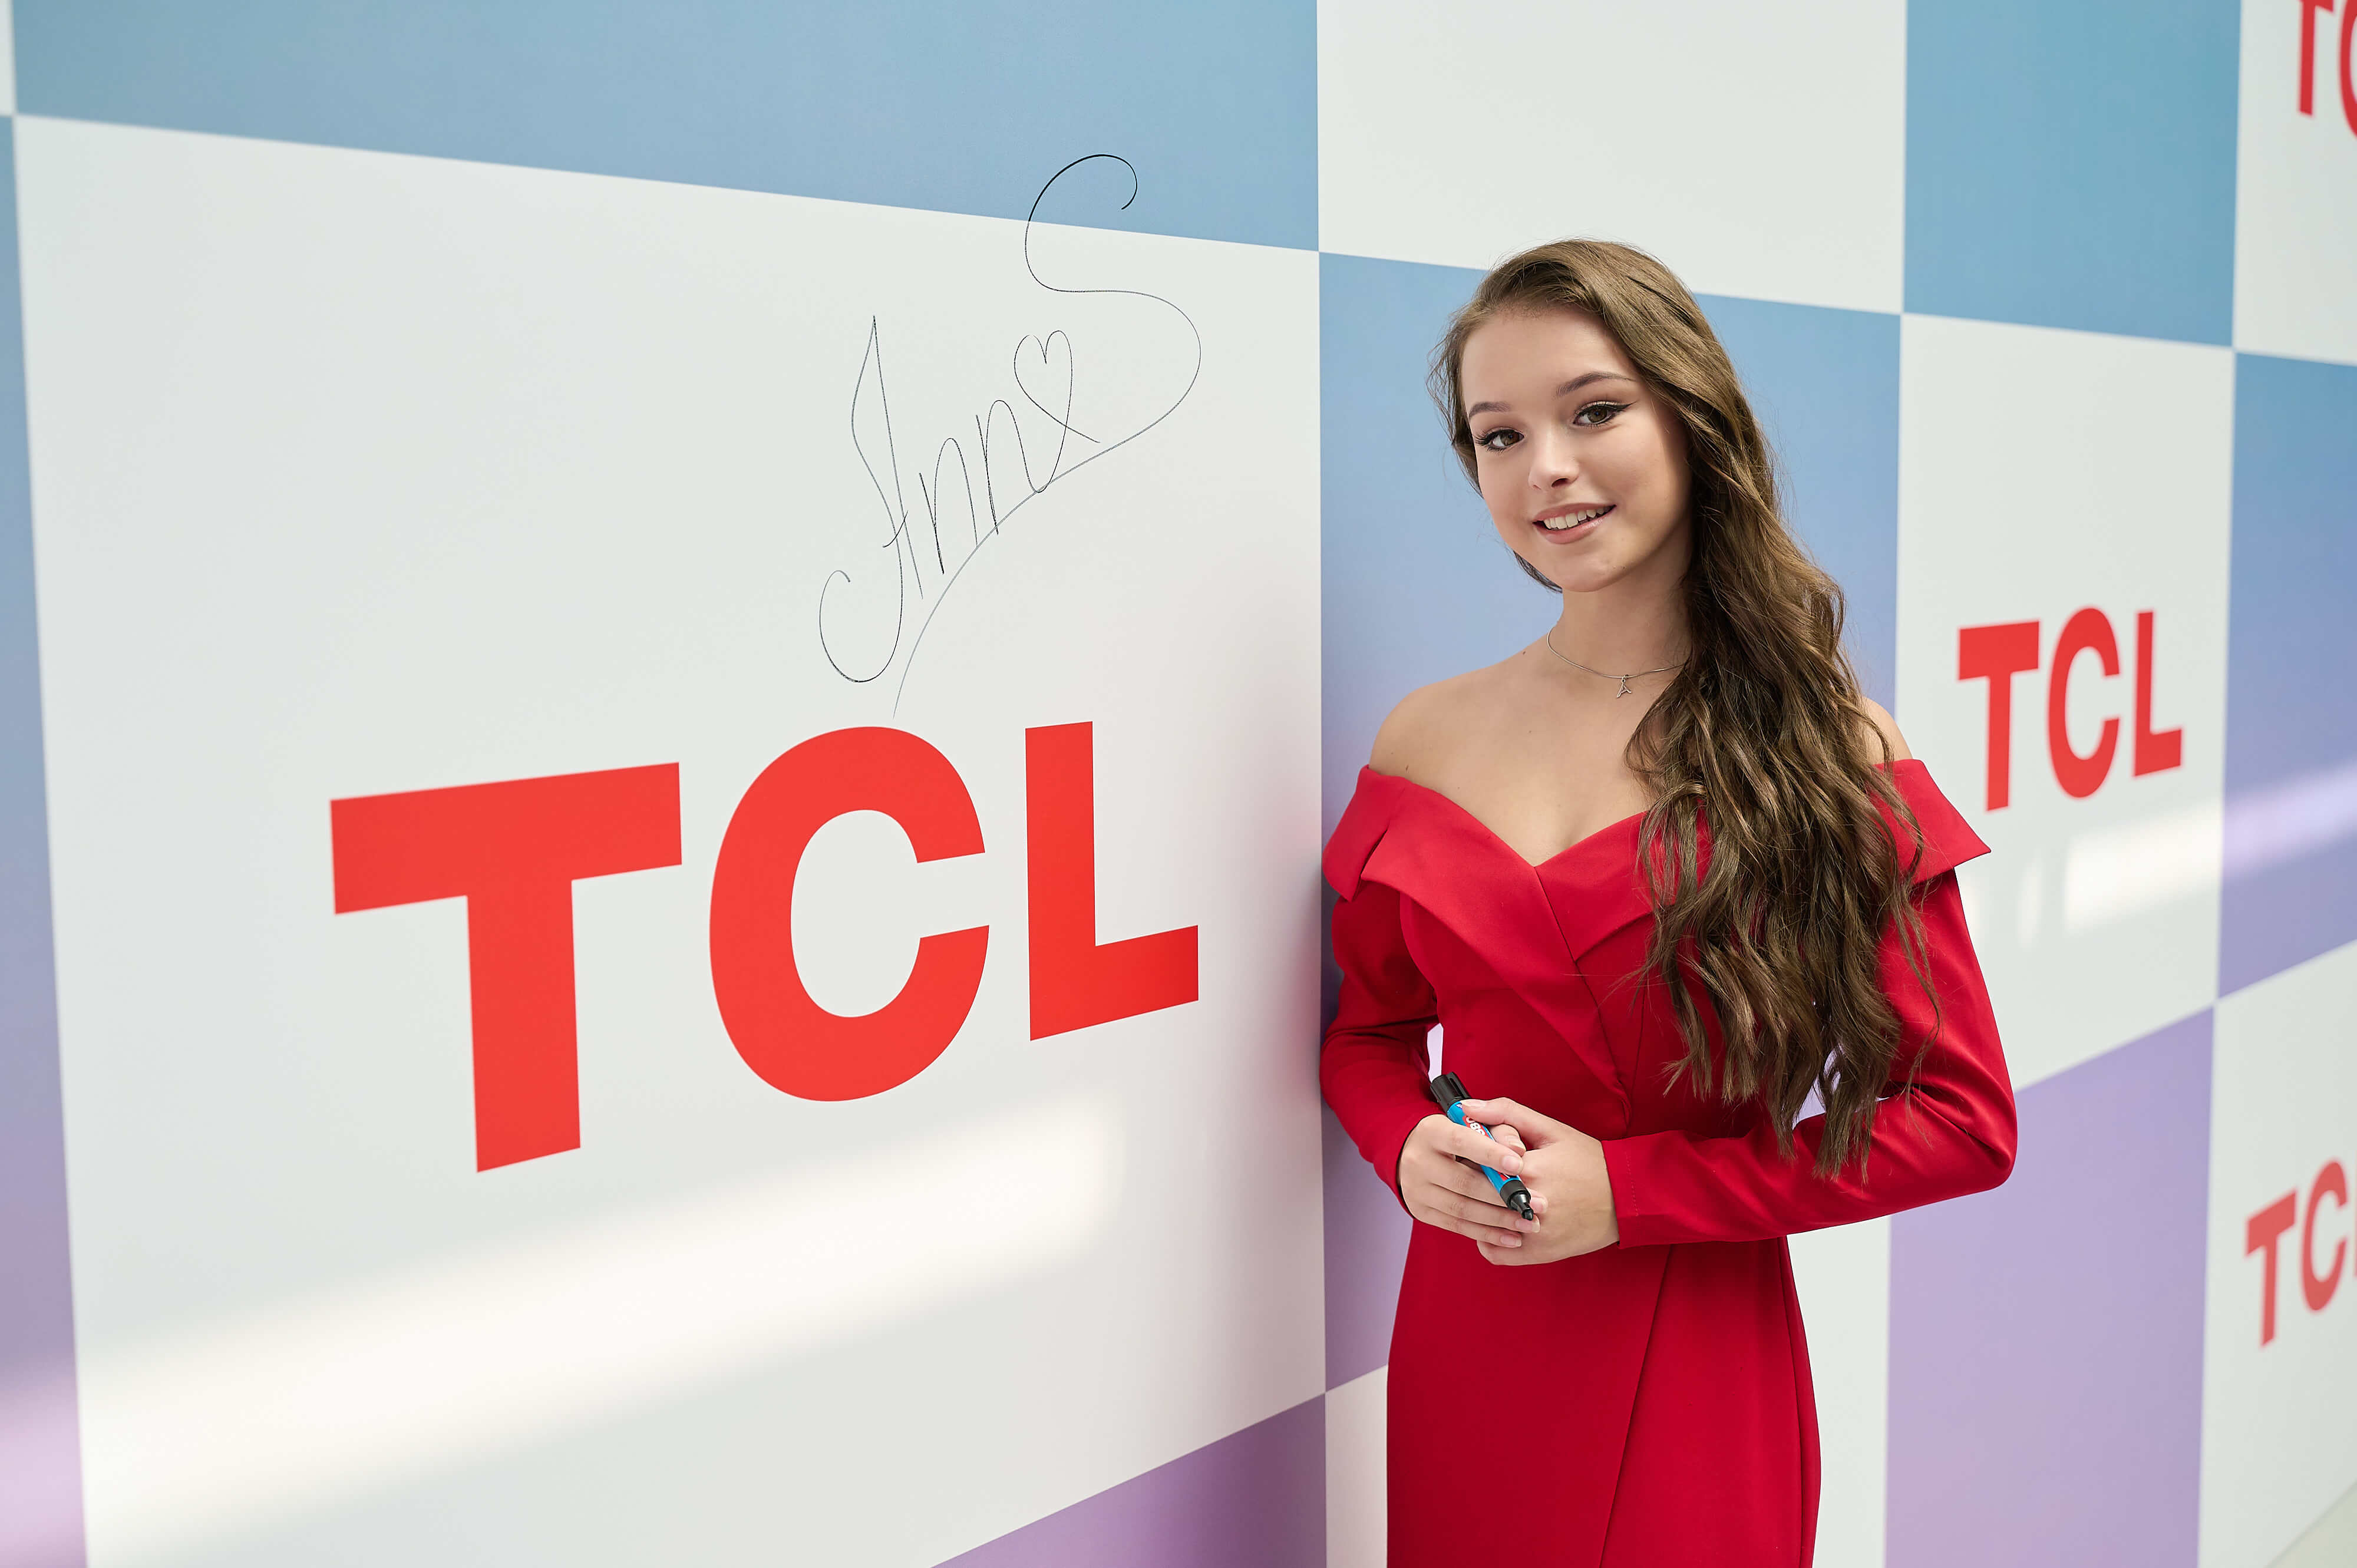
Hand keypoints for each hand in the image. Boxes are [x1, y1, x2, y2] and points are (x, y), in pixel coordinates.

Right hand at [1397, 1114, 1544, 1250]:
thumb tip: (1518, 1149)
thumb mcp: (1474, 1124)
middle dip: (1503, 1195)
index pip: (1461, 1141)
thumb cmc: (1458, 1136)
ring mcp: (1416, 1189)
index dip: (1490, 1154)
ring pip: (1462, 1208)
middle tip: (1537, 1203)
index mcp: (1431, 1132)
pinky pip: (1457, 1226)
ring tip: (1529, 1223)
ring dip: (1500, 1219)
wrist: (1416, 1153)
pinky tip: (1511, 1237)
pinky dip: (1487, 1234)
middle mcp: (1418, 1161)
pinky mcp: (1421, 1211)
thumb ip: (1499, 1128)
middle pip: (1463, 1181)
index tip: (1520, 1165)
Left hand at [1456, 1099, 1618, 1264]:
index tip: (1467, 1152)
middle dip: (1469, 1183)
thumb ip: (1505, 1113)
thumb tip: (1465, 1108)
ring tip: (1482, 1197)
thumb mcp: (1550, 1129)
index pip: (1473, 1161)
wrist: (1625, 1199)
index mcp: (1527, 1168)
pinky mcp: (1538, 1253)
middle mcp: (1526, 1203)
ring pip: (1481, 1224)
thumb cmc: (1588, 1160)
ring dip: (1477, 1211)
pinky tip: (1496, 1223)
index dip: (1466, 1155)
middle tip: (1470, 1175)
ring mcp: (1531, 1232)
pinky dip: (1488, 1240)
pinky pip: (1494, 1252)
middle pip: (1474, 1192)